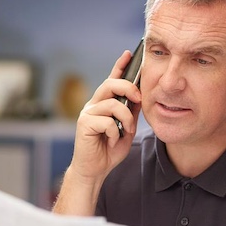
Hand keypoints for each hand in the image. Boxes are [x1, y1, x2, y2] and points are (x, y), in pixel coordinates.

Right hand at [69, 50, 141, 182]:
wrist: (94, 171)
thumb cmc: (108, 151)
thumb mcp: (126, 129)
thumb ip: (132, 113)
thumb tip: (141, 96)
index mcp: (104, 104)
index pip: (112, 80)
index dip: (119, 66)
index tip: (129, 53)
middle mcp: (94, 105)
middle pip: (110, 84)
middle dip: (128, 88)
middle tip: (139, 99)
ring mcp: (87, 113)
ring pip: (112, 104)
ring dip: (125, 119)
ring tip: (126, 131)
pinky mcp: (83, 124)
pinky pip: (107, 121)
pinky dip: (114, 133)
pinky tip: (110, 141)